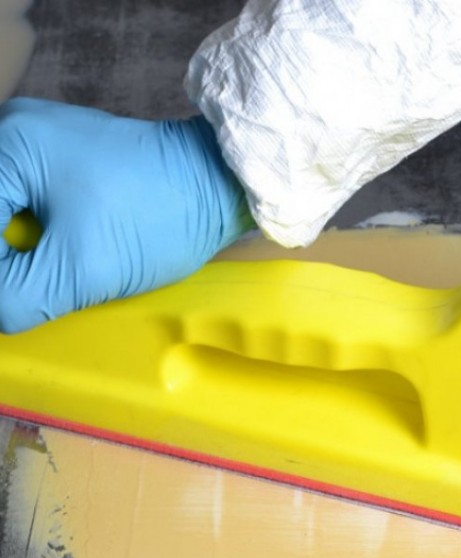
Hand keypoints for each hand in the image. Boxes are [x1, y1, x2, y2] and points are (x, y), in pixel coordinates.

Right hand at [0, 97, 250, 331]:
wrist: (220, 184)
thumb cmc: (158, 218)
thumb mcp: (81, 268)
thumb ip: (16, 297)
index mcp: (8, 148)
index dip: (0, 275)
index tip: (19, 301)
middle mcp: (13, 134)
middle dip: (10, 262)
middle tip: (35, 290)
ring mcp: (40, 144)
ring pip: (7, 213)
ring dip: (19, 253)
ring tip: (48, 277)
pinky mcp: (65, 161)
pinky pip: (26, 204)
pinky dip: (35, 238)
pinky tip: (54, 258)